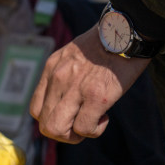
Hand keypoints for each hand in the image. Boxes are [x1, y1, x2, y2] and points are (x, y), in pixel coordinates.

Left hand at [29, 26, 150, 143]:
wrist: (129, 29)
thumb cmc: (107, 43)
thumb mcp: (73, 55)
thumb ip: (63, 75)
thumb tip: (64, 101)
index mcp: (51, 69)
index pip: (35, 110)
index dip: (51, 119)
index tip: (69, 115)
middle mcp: (58, 79)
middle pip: (45, 125)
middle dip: (62, 134)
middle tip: (81, 125)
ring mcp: (75, 88)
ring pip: (58, 130)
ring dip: (76, 135)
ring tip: (93, 122)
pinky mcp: (96, 96)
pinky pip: (84, 128)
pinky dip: (95, 130)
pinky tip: (105, 116)